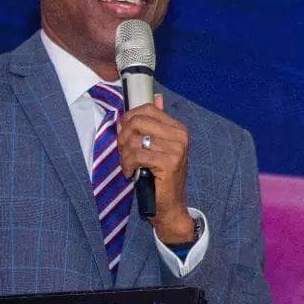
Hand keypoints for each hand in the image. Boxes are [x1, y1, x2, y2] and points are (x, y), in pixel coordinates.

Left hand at [117, 93, 194, 242]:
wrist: (170, 205)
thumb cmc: (159, 177)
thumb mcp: (157, 147)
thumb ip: (155, 124)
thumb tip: (157, 98)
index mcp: (178, 129)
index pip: (147, 109)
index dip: (128, 119)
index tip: (123, 134)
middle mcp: (181, 136)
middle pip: (138, 121)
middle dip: (123, 137)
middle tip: (123, 152)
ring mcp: (177, 149)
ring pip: (134, 140)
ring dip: (124, 155)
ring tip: (128, 165)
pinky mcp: (169, 163)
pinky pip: (137, 154)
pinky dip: (127, 164)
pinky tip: (130, 173)